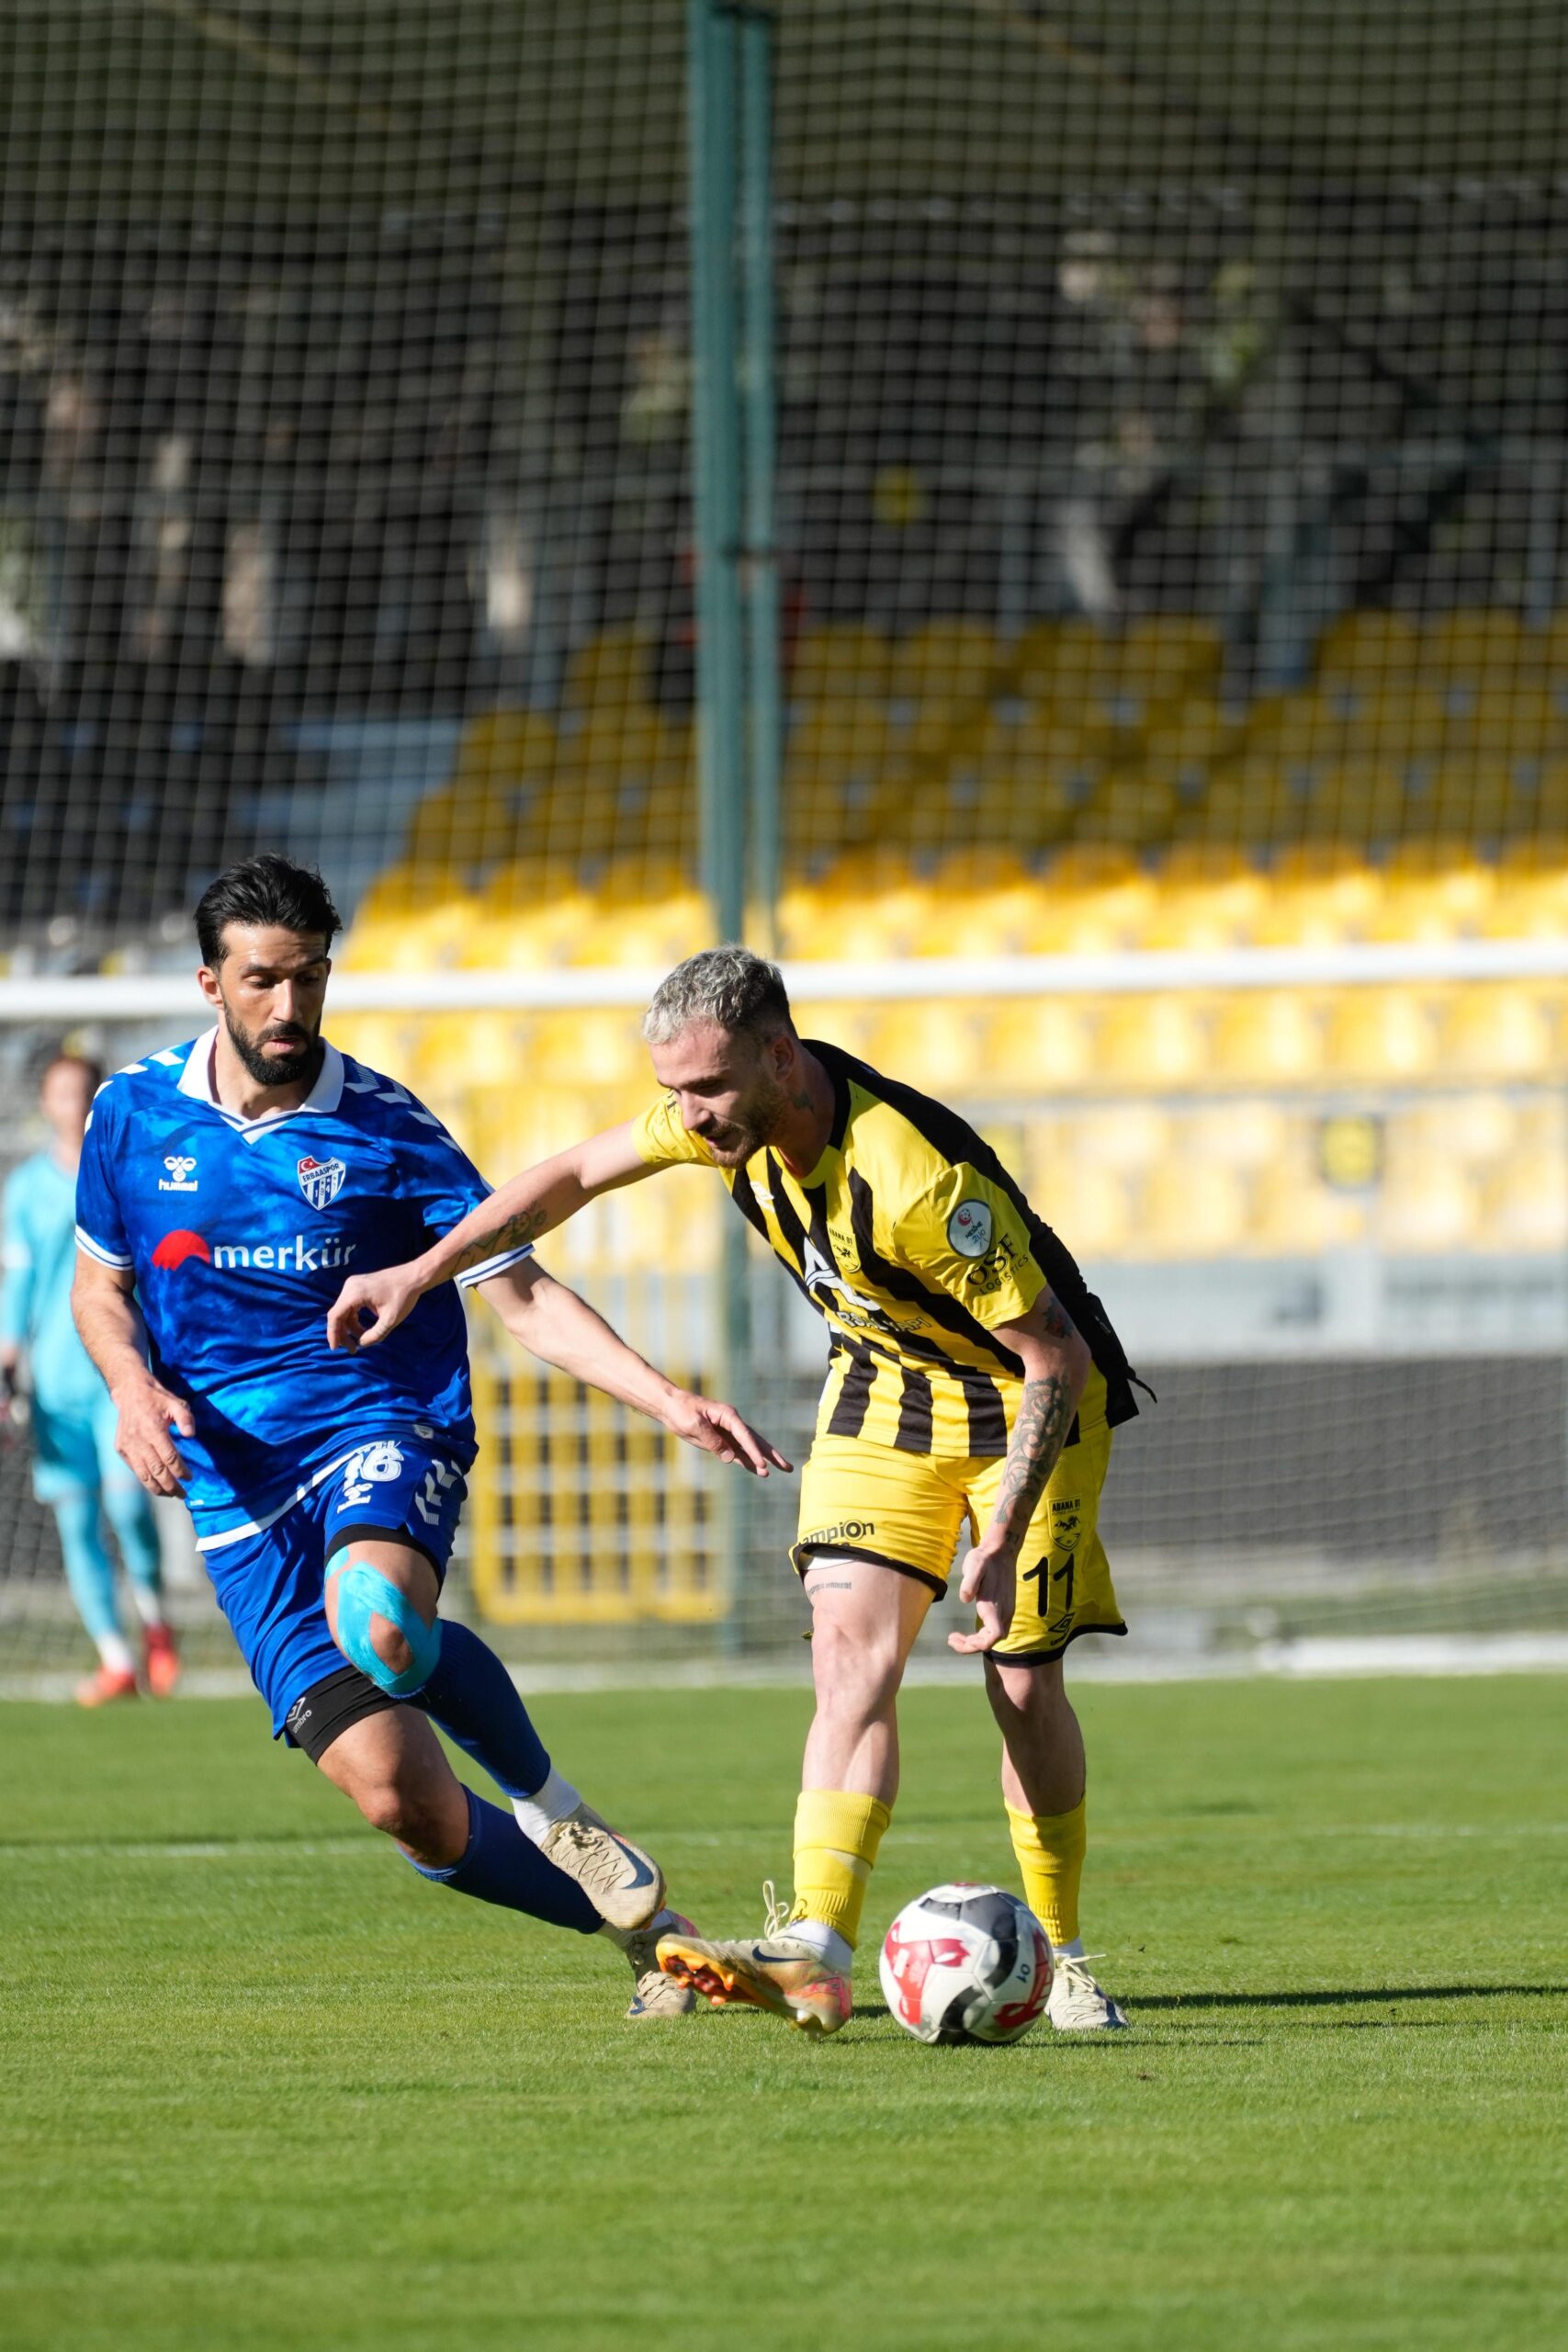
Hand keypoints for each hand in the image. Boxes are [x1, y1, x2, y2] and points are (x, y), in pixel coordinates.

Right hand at [114, 1374, 195, 1496]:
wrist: (130, 1392)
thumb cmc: (157, 1399)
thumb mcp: (176, 1403)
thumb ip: (185, 1418)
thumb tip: (191, 1435)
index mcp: (153, 1429)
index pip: (169, 1457)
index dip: (180, 1470)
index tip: (190, 1478)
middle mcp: (138, 1440)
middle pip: (156, 1470)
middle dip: (170, 1485)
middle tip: (183, 1494)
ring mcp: (127, 1446)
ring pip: (143, 1474)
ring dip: (157, 1488)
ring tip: (170, 1495)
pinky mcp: (121, 1448)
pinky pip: (135, 1469)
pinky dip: (145, 1479)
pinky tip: (156, 1485)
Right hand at [326, 1265, 423, 1351]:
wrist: (414, 1276)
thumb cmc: (404, 1296)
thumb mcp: (390, 1319)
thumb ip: (375, 1334)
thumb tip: (362, 1344)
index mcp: (355, 1293)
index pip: (335, 1316)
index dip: (333, 1334)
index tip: (335, 1348)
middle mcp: (350, 1286)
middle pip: (338, 1314)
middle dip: (342, 1333)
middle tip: (352, 1349)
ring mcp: (353, 1285)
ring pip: (344, 1311)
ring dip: (349, 1327)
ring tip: (360, 1341)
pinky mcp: (359, 1286)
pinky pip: (350, 1306)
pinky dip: (354, 1319)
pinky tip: (361, 1330)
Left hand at [663, 1390, 792, 1477]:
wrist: (670, 1406)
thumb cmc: (681, 1410)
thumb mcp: (694, 1425)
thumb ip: (712, 1440)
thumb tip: (730, 1457)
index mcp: (728, 1415)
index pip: (745, 1435)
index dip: (754, 1451)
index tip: (762, 1464)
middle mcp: (731, 1423)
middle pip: (755, 1441)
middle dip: (771, 1454)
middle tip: (788, 1467)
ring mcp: (727, 1432)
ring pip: (749, 1448)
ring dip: (762, 1459)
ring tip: (778, 1470)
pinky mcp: (720, 1440)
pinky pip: (737, 1452)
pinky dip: (747, 1461)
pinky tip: (757, 1469)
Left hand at [947, 1539, 1015, 1654]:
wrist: (1001, 1551)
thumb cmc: (985, 1558)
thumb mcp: (974, 1565)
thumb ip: (970, 1582)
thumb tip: (965, 1598)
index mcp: (995, 1606)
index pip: (993, 1637)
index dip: (977, 1645)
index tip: (959, 1639)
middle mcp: (1003, 1612)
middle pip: (991, 1642)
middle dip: (971, 1646)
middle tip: (950, 1639)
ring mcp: (1005, 1612)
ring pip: (992, 1638)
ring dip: (974, 1642)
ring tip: (954, 1637)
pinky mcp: (1002, 1609)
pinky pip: (993, 1631)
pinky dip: (979, 1636)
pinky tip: (967, 1633)